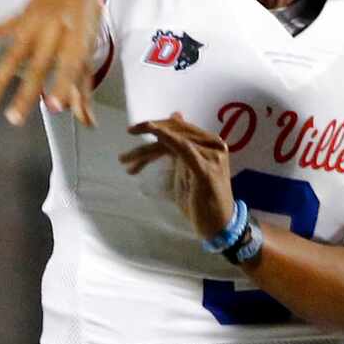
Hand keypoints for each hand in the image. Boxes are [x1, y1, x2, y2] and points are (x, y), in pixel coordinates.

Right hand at [0, 0, 102, 126]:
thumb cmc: (83, 26)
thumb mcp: (87, 54)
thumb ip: (82, 88)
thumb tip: (87, 122)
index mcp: (78, 39)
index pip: (70, 66)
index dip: (63, 86)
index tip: (54, 107)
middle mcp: (56, 30)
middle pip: (40, 65)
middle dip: (26, 93)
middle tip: (14, 118)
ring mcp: (35, 22)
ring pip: (16, 52)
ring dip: (0, 77)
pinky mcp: (20, 16)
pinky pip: (0, 28)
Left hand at [120, 112, 236, 241]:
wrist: (218, 226)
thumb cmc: (201, 201)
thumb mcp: (186, 169)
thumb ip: (180, 148)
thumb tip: (175, 116)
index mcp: (209, 144)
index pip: (180, 127)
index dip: (157, 125)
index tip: (133, 131)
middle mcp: (213, 145)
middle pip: (176, 131)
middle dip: (148, 131)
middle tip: (127, 138)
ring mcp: (211, 156)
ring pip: (174, 141)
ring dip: (146, 149)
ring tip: (125, 159)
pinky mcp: (205, 170)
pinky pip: (184, 149)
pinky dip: (167, 139)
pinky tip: (153, 134)